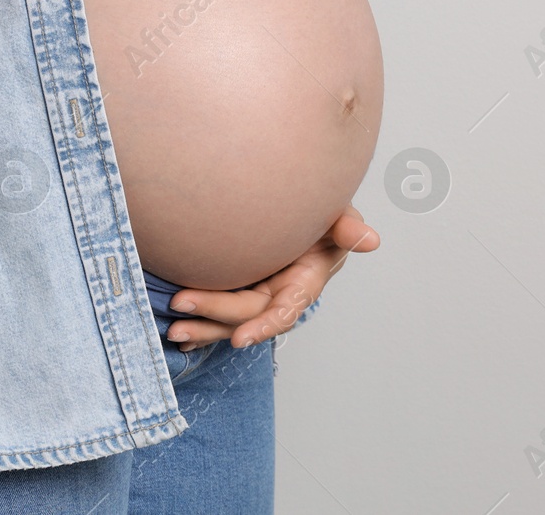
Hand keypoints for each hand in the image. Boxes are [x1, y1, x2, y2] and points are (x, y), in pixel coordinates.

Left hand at [162, 206, 379, 351]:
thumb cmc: (322, 212)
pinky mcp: (240, 288)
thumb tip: (372, 239)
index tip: (239, 338)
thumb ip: (347, 228)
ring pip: (229, 320)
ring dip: (202, 326)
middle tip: (179, 302)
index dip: (263, 326)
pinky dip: (200, 324)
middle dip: (214, 313)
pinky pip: (219, 313)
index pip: (284, 311)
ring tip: (173, 330)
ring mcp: (258, 294)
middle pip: (246, 312)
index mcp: (303, 284)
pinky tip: (178, 333)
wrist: (298, 206)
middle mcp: (279, 295)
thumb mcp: (337, 216)